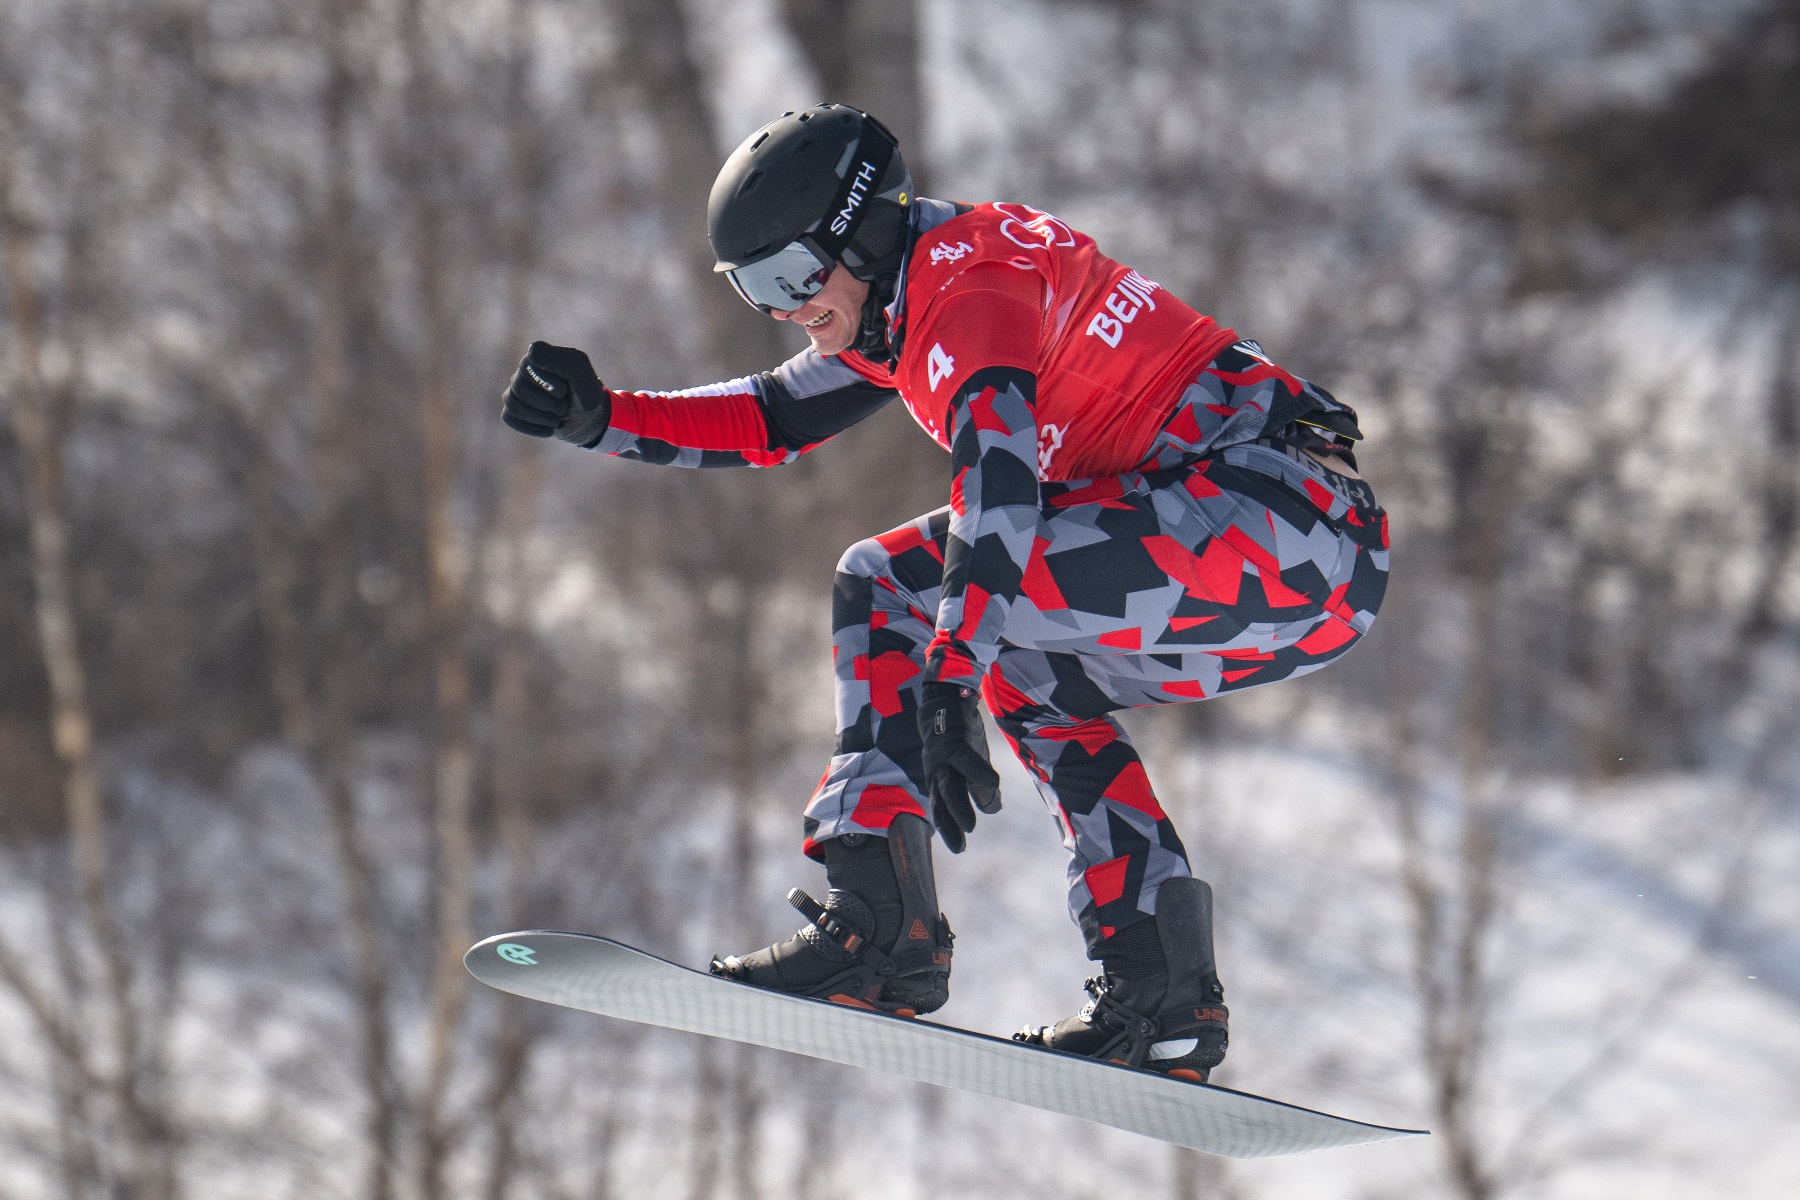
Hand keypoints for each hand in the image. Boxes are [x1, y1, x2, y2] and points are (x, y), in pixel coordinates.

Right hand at [501, 341, 610, 445]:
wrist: (587, 420)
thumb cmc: (584, 393)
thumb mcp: (582, 375)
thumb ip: (562, 360)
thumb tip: (531, 352)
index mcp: (538, 355)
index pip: (528, 367)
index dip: (546, 384)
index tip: (563, 391)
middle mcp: (523, 370)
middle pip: (520, 389)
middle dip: (546, 404)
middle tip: (564, 408)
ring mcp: (515, 390)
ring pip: (513, 404)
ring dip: (541, 417)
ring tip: (558, 418)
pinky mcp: (512, 409)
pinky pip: (509, 418)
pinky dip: (532, 427)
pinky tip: (548, 428)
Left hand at [916, 681, 1001, 853]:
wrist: (948, 699)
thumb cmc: (960, 735)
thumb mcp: (972, 764)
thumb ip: (980, 788)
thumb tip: (992, 809)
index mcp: (939, 779)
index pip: (941, 809)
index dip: (948, 829)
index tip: (959, 847)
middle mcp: (937, 771)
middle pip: (941, 802)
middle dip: (950, 826)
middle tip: (960, 848)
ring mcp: (942, 757)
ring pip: (948, 786)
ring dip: (959, 808)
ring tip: (970, 826)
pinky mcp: (953, 741)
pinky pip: (965, 759)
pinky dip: (979, 773)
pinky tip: (993, 784)